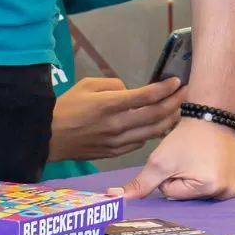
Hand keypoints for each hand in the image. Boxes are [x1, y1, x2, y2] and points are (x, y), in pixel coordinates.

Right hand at [47, 77, 183, 163]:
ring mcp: (117, 141)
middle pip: (155, 115)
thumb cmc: (66, 107)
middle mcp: (117, 124)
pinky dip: (153, 133)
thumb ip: (113, 85)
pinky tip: (159, 125)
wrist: (49, 137)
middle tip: (185, 93)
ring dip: (169, 120)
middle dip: (174, 103)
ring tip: (179, 109)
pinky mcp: (115, 153)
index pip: (146, 96)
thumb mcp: (87, 85)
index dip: (165, 88)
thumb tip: (131, 92)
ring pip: (152, 132)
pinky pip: (141, 143)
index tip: (176, 81)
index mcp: (109, 104)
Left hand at [114, 115, 234, 200]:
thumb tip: (115, 199)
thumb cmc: (186, 136)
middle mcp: (228, 192)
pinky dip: (210, 178)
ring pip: (201, 193)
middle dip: (183, 180)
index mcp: (209, 188)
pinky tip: (210, 163)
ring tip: (200, 159)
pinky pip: (216, 189)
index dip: (169, 176)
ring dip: (196, 179)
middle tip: (190, 159)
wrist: (212, 114)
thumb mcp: (160, 160)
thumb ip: (140, 183)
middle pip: (189, 197)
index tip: (179, 159)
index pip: (174, 195)